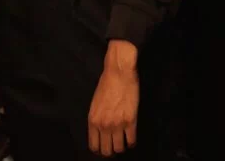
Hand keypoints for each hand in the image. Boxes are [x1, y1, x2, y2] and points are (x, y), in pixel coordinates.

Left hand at [88, 40, 138, 156]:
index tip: (104, 146)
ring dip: (121, 146)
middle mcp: (103, 125)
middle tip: (114, 144)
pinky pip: (131, 141)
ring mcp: (117, 124)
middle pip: (106, 151)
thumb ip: (97, 119)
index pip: (94, 146)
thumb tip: (100, 132)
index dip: (99, 149)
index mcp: (92, 120)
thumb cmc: (106, 84)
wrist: (119, 72)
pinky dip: (131, 142)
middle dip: (110, 150)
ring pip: (119, 149)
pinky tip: (131, 137)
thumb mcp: (95, 103)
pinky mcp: (131, 121)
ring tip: (123, 141)